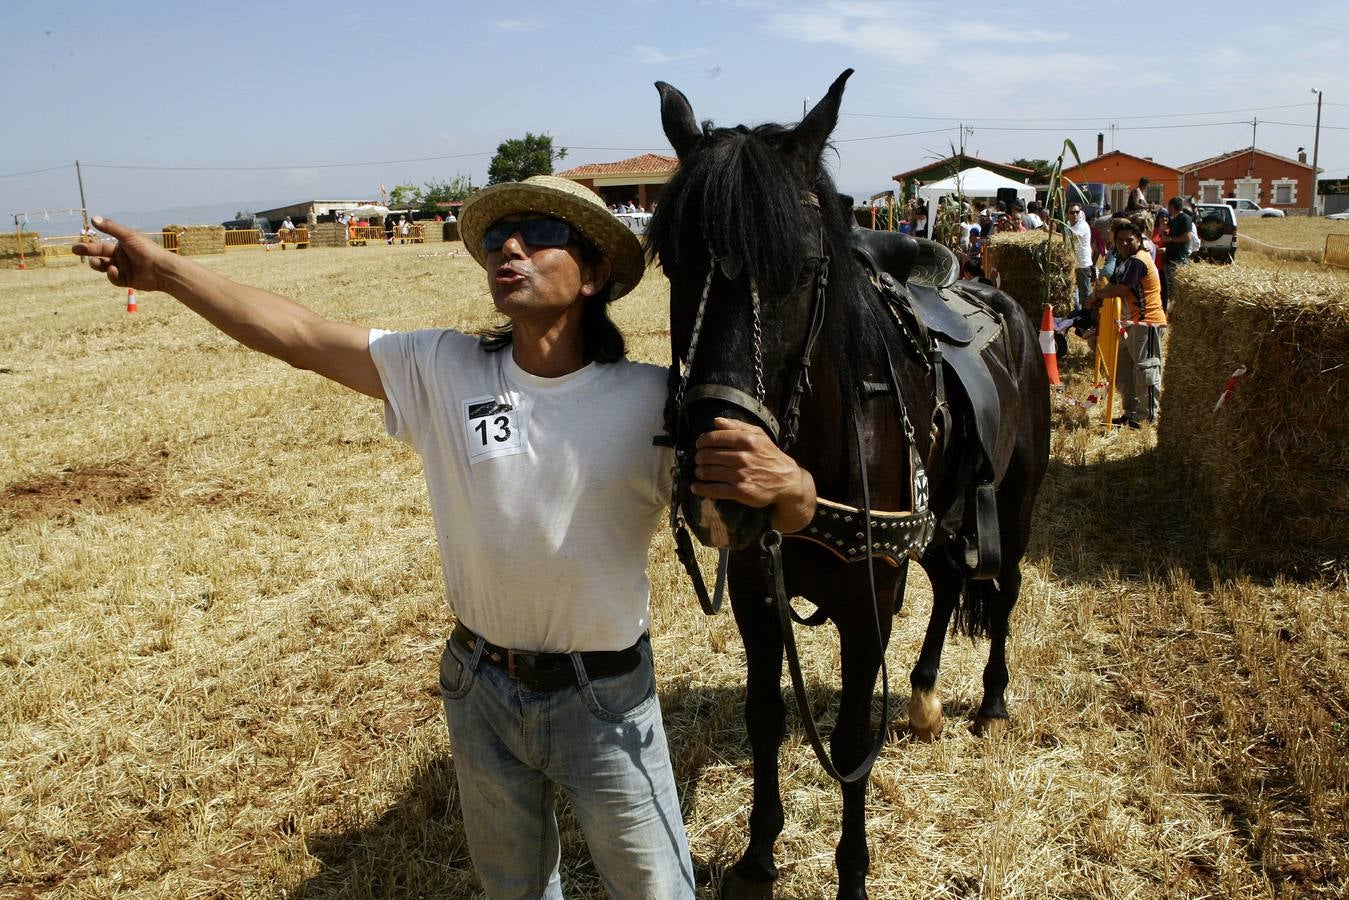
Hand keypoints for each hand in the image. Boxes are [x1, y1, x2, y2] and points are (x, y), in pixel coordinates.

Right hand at [71, 216, 172, 292]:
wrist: (161, 268)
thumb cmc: (146, 249)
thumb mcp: (127, 236)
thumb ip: (110, 228)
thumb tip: (93, 218)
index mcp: (121, 246)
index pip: (100, 246)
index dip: (87, 247)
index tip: (74, 248)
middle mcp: (121, 257)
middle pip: (100, 257)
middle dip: (89, 254)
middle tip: (76, 251)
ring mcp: (124, 269)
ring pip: (104, 268)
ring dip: (99, 264)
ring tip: (97, 262)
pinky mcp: (127, 280)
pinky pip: (113, 278)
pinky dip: (112, 275)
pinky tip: (114, 270)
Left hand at [690, 417, 816, 531]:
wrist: (786, 480)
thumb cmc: (770, 455)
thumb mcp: (759, 435)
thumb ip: (737, 425)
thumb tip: (716, 421)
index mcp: (747, 440)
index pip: (715, 438)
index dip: (702, 441)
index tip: (699, 444)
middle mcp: (743, 457)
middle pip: (709, 455)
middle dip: (700, 457)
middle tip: (699, 459)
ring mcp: (741, 475)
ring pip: (709, 472)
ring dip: (700, 472)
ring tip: (700, 471)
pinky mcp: (740, 491)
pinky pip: (714, 490)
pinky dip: (702, 489)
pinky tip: (695, 487)